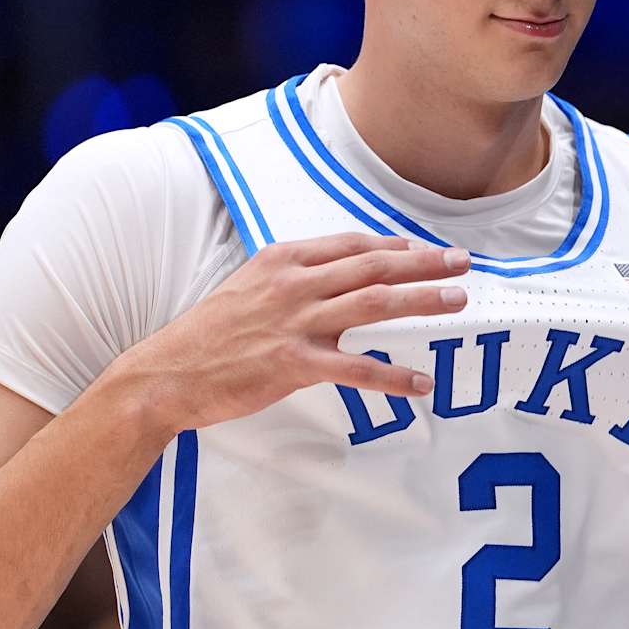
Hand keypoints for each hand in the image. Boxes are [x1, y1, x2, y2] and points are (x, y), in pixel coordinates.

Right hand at [115, 233, 470, 432]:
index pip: (352, 244)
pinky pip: (355, 369)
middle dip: (424, 262)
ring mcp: (295, 322)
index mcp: (282, 260)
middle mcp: (294, 283)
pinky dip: (392, 376)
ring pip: (374, 303)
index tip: (424, 249)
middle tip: (462, 263)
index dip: (394, 245)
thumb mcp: (248, 288)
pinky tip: (421, 383)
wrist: (166, 373)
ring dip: (422, 301)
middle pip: (374, 265)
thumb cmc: (208, 335)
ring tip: (458, 302)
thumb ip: (292, 279)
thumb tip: (334, 278)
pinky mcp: (293, 364)